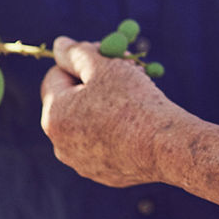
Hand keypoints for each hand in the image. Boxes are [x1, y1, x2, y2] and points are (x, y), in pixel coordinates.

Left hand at [40, 36, 183, 187]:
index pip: (56, 75)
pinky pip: (102, 145)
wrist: (164, 146)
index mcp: (54, 115)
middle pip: (71, 101)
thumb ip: (77, 53)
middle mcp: (60, 143)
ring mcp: (81, 162)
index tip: (106, 56)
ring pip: (87, 124)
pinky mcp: (103, 174)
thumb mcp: (105, 67)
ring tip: (135, 95)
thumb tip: (58, 44)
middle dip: (94, 83)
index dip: (81, 60)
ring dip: (104, 106)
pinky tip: (137, 122)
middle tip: (123, 70)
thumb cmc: (133, 102)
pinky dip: (114, 131)